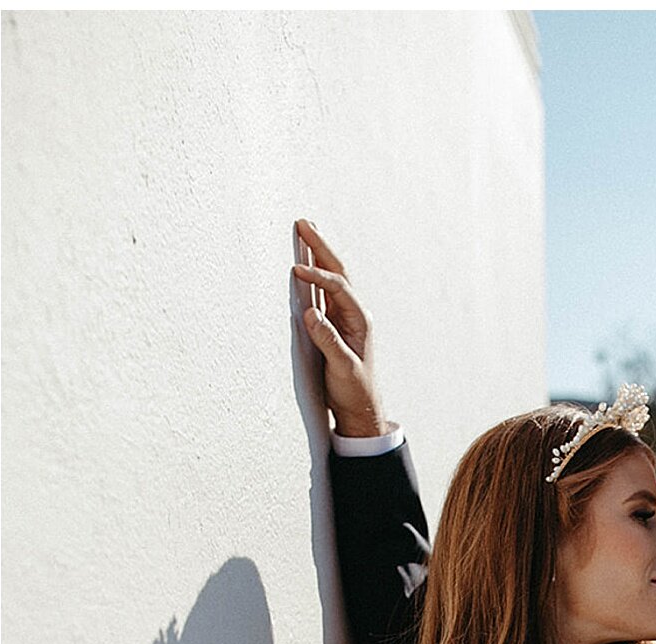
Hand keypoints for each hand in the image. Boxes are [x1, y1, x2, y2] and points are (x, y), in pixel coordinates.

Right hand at [291, 219, 386, 436]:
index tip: (295, 269)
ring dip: (317, 253)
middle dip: (321, 247)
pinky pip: (322, 291)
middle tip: (303, 223)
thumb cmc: (354, 390)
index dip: (318, 276)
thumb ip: (328, 341)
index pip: (339, 288)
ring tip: (304, 230)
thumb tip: (310, 314)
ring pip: (330, 277)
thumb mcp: (342, 368)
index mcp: (360, 321)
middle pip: (338, 272)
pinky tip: (303, 261)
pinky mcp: (333, 323)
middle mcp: (354, 314)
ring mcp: (343, 317)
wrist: (360, 407)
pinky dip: (312, 272)